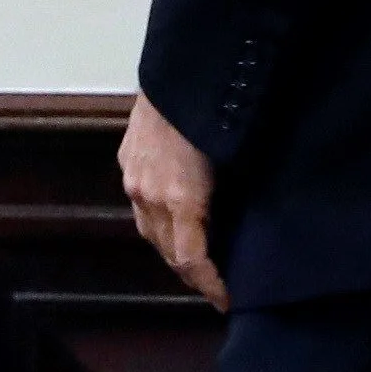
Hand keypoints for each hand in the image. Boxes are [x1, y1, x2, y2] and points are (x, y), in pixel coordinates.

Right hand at [120, 93, 227, 310]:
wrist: (180, 71)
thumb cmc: (216, 114)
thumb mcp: (235, 164)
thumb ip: (231, 200)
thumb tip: (244, 229)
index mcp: (179, 199)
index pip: (190, 260)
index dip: (209, 285)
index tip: (228, 300)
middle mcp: (149, 196)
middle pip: (167, 252)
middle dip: (191, 273)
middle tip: (215, 284)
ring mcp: (134, 179)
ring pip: (149, 232)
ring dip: (171, 250)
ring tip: (194, 258)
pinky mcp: (126, 161)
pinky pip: (140, 206)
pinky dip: (157, 223)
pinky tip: (172, 220)